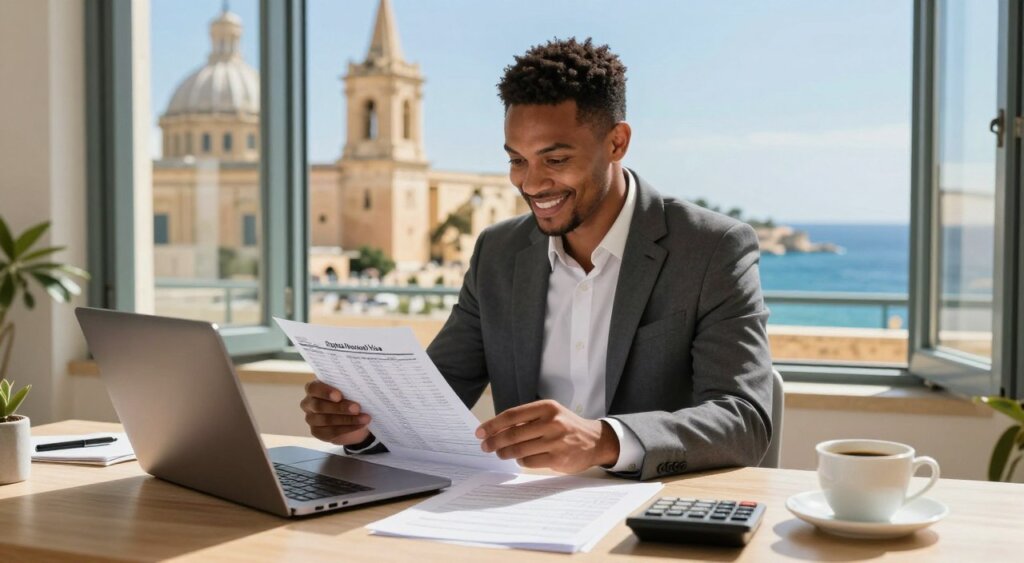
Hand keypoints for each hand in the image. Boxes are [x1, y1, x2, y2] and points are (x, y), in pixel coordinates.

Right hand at [300, 381, 371, 445]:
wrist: (353, 416)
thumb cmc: (348, 396)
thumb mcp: (347, 389)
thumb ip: (347, 386)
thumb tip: (358, 385)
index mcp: (313, 388)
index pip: (313, 388)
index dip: (325, 392)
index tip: (339, 396)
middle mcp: (308, 403)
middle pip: (319, 406)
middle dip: (340, 407)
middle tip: (357, 408)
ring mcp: (311, 419)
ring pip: (326, 420)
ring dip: (348, 419)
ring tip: (364, 418)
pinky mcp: (317, 432)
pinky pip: (331, 431)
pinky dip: (348, 428)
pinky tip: (360, 424)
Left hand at [475, 400, 619, 472]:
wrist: (595, 441)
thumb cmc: (567, 426)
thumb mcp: (551, 414)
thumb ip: (527, 419)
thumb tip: (496, 430)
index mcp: (547, 407)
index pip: (512, 415)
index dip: (492, 425)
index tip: (480, 432)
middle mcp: (552, 422)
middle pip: (513, 434)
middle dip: (494, 441)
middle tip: (485, 446)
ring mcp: (556, 441)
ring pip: (519, 449)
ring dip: (505, 453)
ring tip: (500, 453)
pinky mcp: (558, 459)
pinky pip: (529, 462)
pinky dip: (521, 461)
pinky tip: (520, 458)